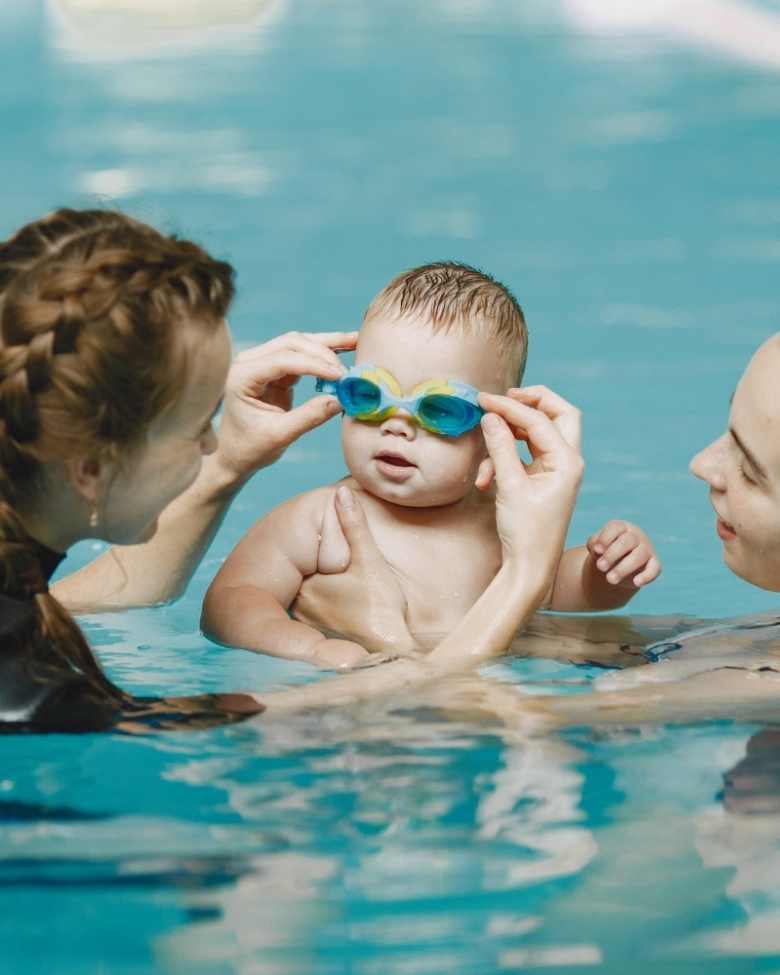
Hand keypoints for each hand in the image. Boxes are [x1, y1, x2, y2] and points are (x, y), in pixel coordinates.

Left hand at [214, 330, 356, 480]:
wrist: (235, 454)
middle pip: (291, 343)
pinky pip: (302, 355)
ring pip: (298, 343)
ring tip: (354, 342)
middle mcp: (249, 362)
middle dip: (323, 353)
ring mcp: (261, 361)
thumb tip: (341, 401)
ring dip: (326, 344)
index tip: (340, 376)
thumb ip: (309, 417)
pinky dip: (322, 354)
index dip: (314, 364)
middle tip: (348, 372)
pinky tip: (344, 349)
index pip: (282, 359)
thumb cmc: (250, 448)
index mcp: (243, 376)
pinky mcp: (275, 369)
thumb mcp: (279, 436)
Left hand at [291, 486, 417, 655]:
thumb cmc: (383, 606)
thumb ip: (354, 526)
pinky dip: (324, 606)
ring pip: (308, 594)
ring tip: (343, 582)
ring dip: (320, 586)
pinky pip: (314, 613)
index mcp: (309, 582)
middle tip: (340, 564)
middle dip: (319, 566)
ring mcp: (308, 623)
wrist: (390, 650)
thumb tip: (342, 493)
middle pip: (304, 573)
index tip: (327, 543)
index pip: (303, 555)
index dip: (317, 546)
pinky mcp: (319, 637)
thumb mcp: (371, 560)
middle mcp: (301, 604)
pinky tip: (344, 604)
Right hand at [477, 391, 584, 571]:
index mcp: (568, 462)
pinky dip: (506, 455)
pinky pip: (527, 453)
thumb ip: (500, 447)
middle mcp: (568, 462)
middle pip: (557, 414)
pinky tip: (486, 476)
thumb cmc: (526, 532)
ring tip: (486, 443)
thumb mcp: (510, 486)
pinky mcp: (543, 478)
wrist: (530, 567)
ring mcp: (557, 469)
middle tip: (504, 398)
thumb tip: (490, 417)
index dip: (510, 406)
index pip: (539, 420)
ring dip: (511, 433)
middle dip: (531, 402)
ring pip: (540, 432)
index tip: (483, 400)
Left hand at [587, 520, 660, 588]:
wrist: (618, 565)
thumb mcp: (598, 547)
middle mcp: (636, 536)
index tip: (596, 551)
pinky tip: (636, 583)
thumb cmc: (606, 551)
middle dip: (612, 555)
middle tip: (600, 567)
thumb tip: (597, 549)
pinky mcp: (654, 564)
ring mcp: (647, 549)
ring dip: (624, 568)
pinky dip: (647, 576)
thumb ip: (594, 544)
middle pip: (627, 541)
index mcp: (621, 528)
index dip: (605, 538)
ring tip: (610, 579)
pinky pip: (654, 569)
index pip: (615, 528)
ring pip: (639, 556)